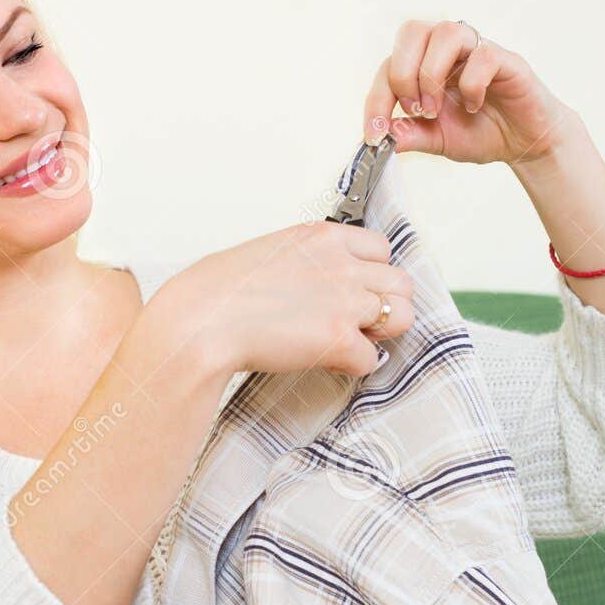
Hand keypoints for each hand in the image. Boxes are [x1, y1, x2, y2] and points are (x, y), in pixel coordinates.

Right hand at [163, 222, 414, 380]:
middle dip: (385, 305)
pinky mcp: (340, 339)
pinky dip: (354, 367)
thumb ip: (304, 264)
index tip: (356, 291)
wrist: (201, 321)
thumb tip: (313, 288)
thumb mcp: (270, 254)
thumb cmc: (219, 292)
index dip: (372, 275)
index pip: (381, 248)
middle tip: (360, 323)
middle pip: (401, 283)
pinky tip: (330, 364)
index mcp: (323, 237)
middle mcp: (342, 264)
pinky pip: (371, 359)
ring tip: (351, 343)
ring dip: (381, 334)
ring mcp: (346, 301)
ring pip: (402, 317)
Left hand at [364, 19, 575, 167]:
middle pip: (412, 31)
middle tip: (414, 111)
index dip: (376, 98)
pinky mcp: (505, 60)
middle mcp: (448, 51)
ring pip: (445, 32)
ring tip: (436, 110)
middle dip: (402, 75)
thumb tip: (384, 135)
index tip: (375, 134)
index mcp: (425, 66)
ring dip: (431, 75)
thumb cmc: (482, 132)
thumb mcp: (437, 141)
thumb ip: (411, 136)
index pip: (389, 65)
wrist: (524, 142)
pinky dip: (472, 84)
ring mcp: (475, 51)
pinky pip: (483, 55)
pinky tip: (474, 105)